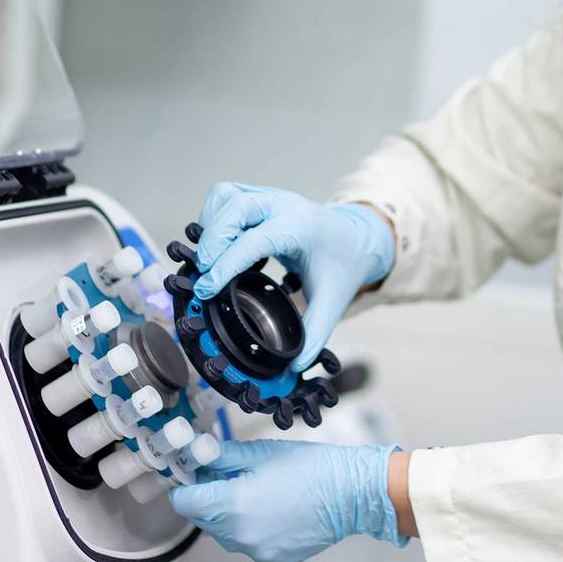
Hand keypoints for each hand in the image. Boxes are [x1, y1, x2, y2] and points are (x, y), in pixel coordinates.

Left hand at [167, 438, 407, 561]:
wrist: (349, 493)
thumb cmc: (312, 469)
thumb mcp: (259, 453)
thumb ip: (221, 456)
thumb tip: (197, 453)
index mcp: (232, 505)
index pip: (185, 501)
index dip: (185, 482)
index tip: (191, 471)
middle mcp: (240, 535)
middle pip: (203, 518)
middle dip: (209, 496)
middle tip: (227, 474)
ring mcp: (256, 551)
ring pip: (224, 532)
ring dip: (229, 513)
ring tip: (255, 490)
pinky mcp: (271, 560)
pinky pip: (247, 543)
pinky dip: (251, 528)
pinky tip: (271, 508)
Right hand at [193, 183, 394, 370]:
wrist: (356, 238)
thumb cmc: (342, 265)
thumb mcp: (333, 302)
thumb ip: (315, 335)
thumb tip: (294, 365)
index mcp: (301, 228)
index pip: (255, 239)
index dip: (227, 264)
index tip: (208, 288)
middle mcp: (283, 205)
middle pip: (235, 206)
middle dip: (213, 240)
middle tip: (206, 275)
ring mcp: (270, 197)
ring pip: (225, 196)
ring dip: (210, 226)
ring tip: (210, 260)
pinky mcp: (259, 197)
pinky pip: (225, 197)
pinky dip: (214, 218)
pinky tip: (219, 246)